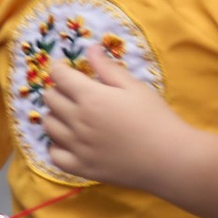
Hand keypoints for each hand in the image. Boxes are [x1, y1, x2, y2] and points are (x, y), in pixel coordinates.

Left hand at [40, 40, 190, 195]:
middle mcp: (77, 121)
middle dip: (57, 90)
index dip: (60, 69)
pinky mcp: (81, 168)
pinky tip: (69, 142)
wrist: (169, 159)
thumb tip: (90, 48)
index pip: (58, 76)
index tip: (66, 70)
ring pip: (48, 125)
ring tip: (71, 115)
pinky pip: (54, 155)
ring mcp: (77, 147)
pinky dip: (56, 146)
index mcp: (90, 97)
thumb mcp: (134, 86)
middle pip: (49, 98)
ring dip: (55, 115)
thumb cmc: (156, 118)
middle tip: (73, 92)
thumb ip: (108, 68)